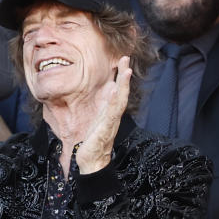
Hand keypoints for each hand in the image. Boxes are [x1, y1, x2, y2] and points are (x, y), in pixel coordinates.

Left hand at [76, 56, 131, 173]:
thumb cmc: (92, 142)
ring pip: (120, 100)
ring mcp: (111, 122)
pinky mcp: (106, 129)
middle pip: (122, 91)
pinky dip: (115, 101)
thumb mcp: (95, 121)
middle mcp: (114, 115)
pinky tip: (115, 90)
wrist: (92, 161)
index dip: (121, 76)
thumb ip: (98, 109)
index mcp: (110, 112)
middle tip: (125, 57)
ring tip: (126, 70)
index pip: (118, 90)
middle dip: (124, 75)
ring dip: (124, 85)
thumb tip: (96, 96)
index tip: (122, 60)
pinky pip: (112, 113)